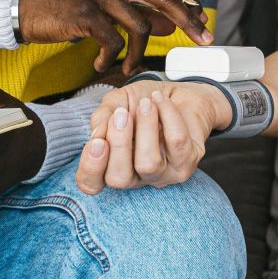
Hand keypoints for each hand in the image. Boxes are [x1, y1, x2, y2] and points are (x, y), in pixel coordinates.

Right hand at [14, 0, 213, 75]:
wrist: (22, 7)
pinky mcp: (84, 13)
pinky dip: (114, 57)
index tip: (202, 20)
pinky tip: (103, 64)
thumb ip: (137, 8)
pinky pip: (114, 40)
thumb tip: (171, 22)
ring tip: (129, 65)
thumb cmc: (64, 4)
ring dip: (140, 52)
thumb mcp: (104, 0)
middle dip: (188, 20)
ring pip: (140, 24)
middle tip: (202, 40)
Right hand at [74, 80, 230, 194]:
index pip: (92, 184)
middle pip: (119, 179)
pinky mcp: (187, 163)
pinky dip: (168, 115)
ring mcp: (163, 175)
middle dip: (118, 144)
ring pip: (149, 164)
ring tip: (146, 103)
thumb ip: (101, 117)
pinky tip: (161, 100)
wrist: (178, 94)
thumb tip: (97, 134)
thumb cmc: (142, 102)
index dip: (90, 168)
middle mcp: (136, 177)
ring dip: (145, 127)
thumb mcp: (115, 103)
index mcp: (112, 166)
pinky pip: (176, 142)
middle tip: (121, 114)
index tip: (97, 142)